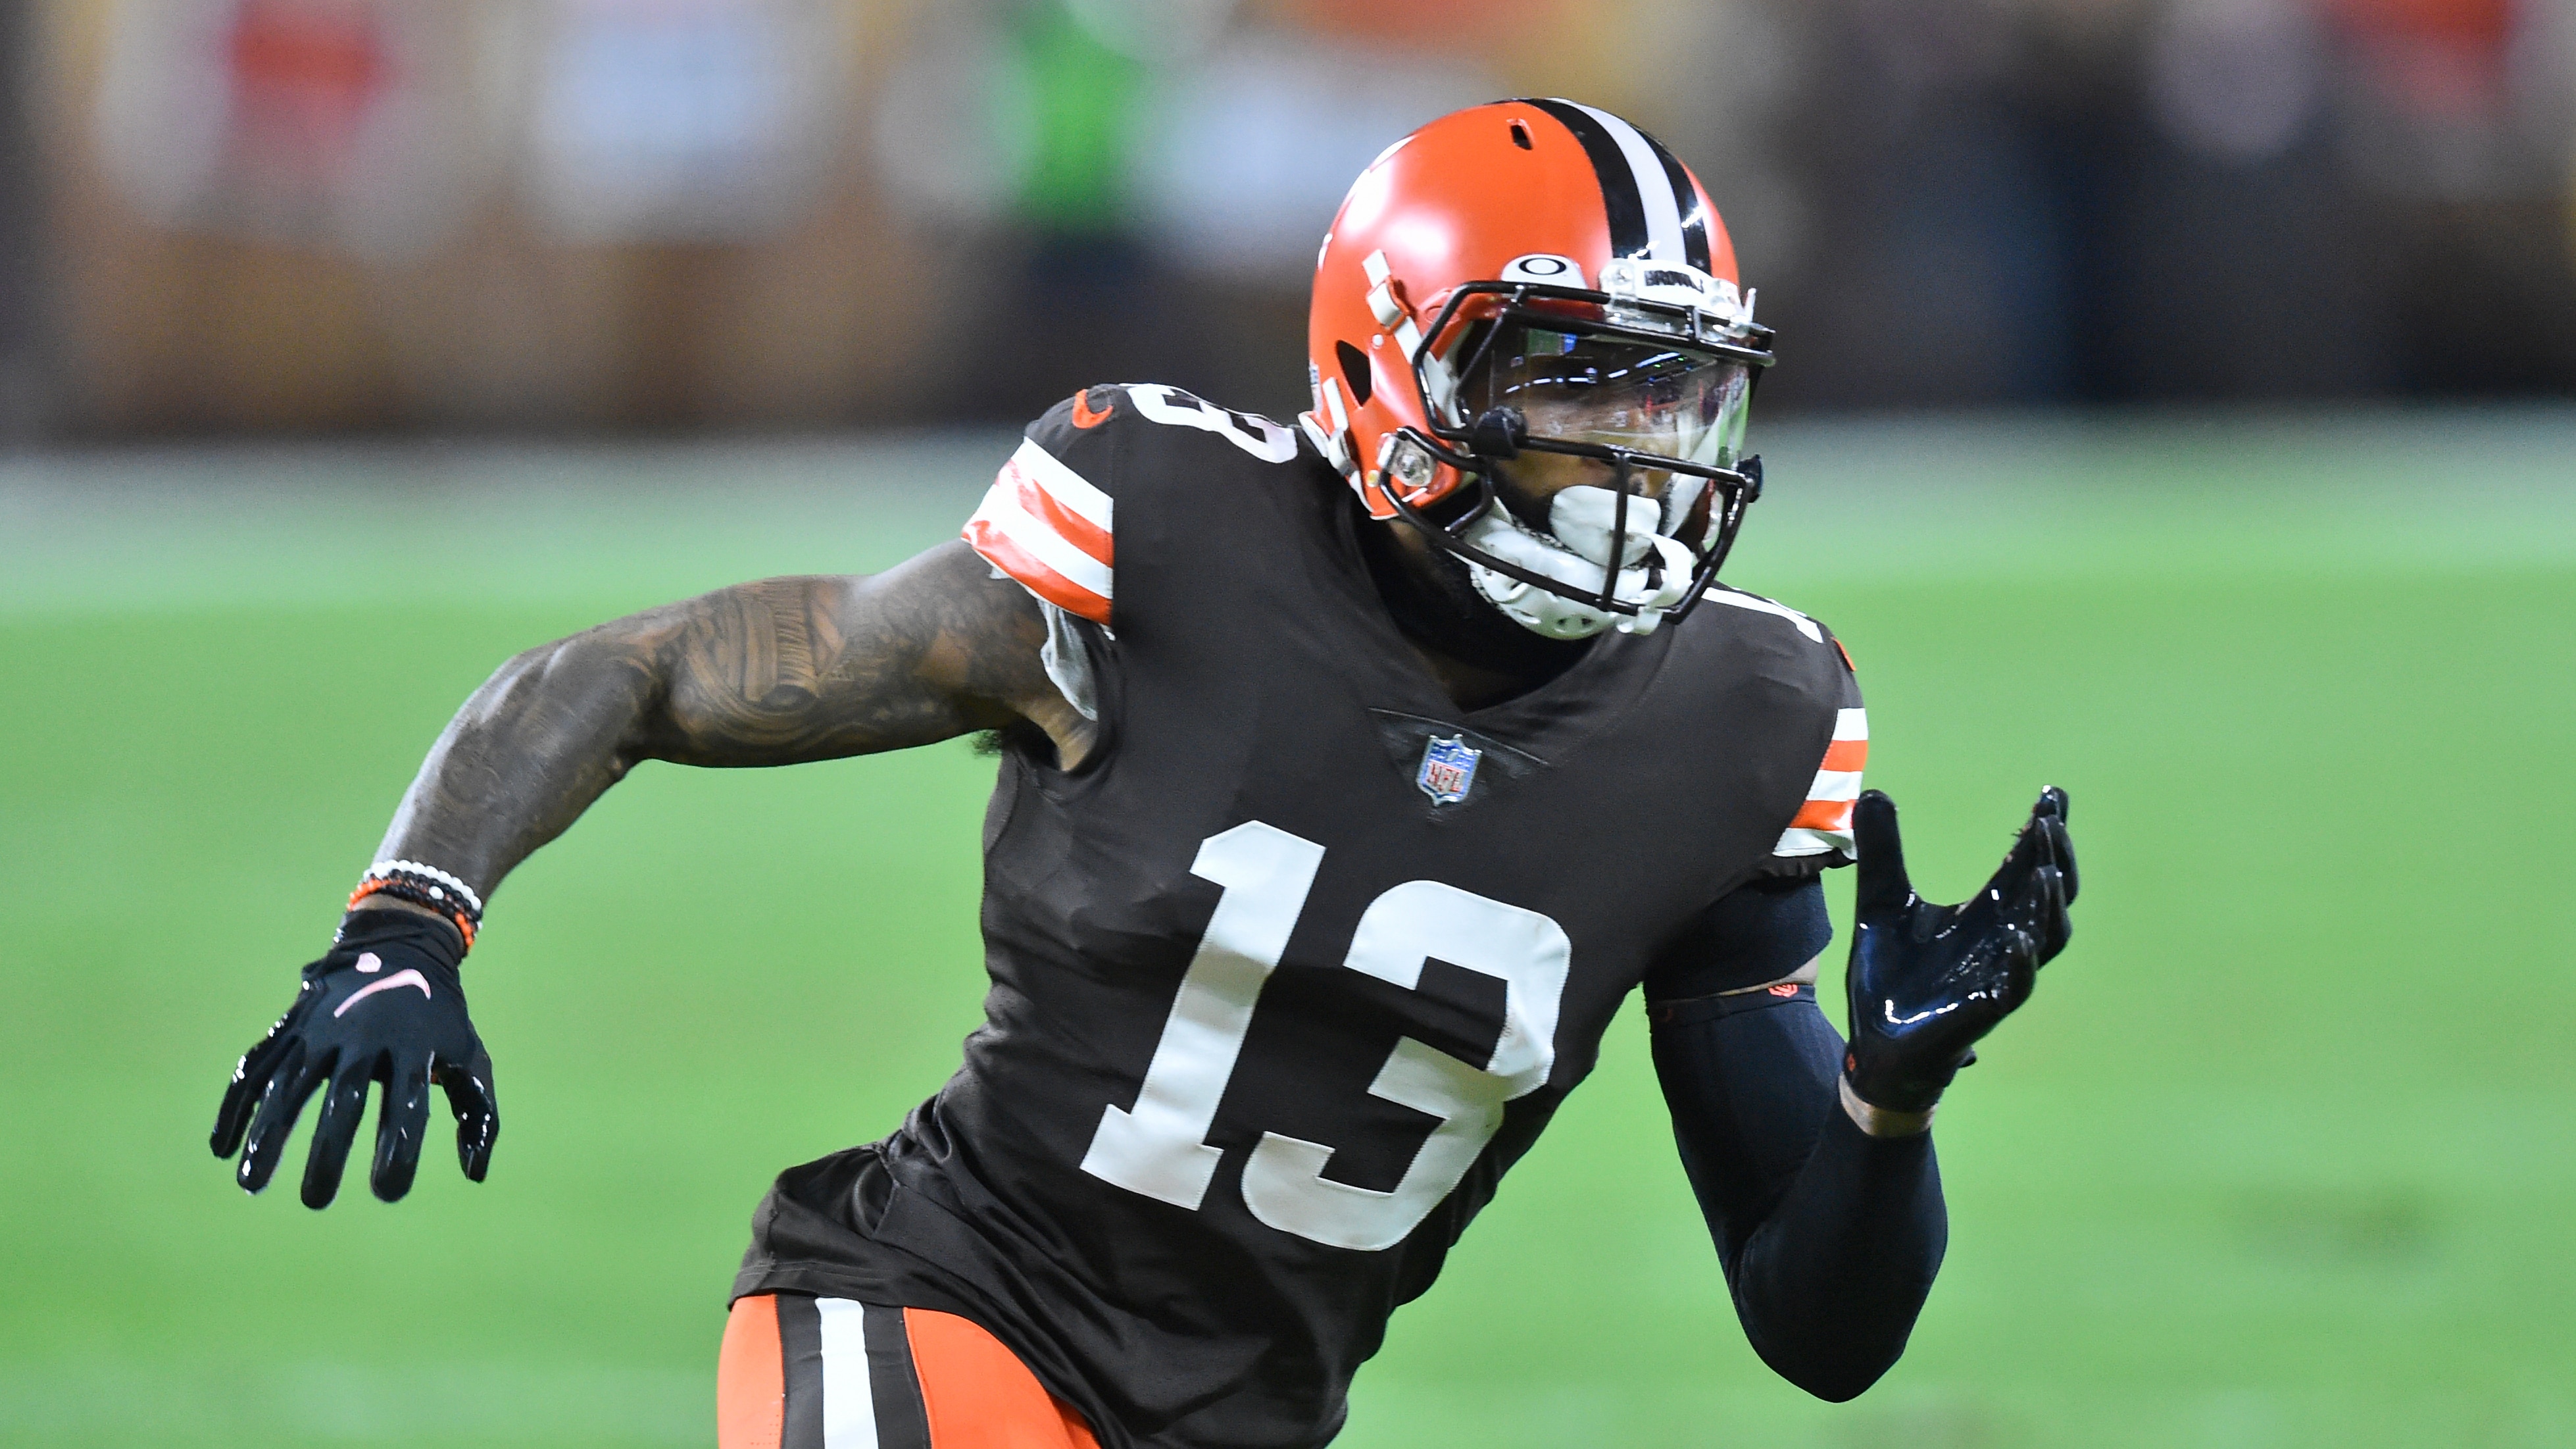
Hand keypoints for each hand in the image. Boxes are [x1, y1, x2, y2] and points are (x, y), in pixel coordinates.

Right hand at [211, 909, 497, 1206]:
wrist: (402, 944)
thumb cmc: (440, 1018)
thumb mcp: (471, 1055)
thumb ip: (478, 1114)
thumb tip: (475, 1175)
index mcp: (416, 1046)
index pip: (408, 1105)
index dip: (399, 1149)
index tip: (388, 1193)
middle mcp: (366, 1036)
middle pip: (344, 1098)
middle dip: (327, 1151)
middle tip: (316, 1201)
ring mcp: (322, 1028)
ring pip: (290, 1083)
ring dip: (268, 1134)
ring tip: (252, 1184)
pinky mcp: (291, 1024)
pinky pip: (257, 1067)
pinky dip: (235, 1106)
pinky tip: (222, 1149)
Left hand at [1843, 787, 2075, 1114]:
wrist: (1874, 1042)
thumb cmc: (1891, 977)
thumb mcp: (1880, 902)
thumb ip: (1883, 850)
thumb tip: (1873, 791)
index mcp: (1984, 914)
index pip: (2024, 866)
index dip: (2042, 833)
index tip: (2052, 794)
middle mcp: (2001, 941)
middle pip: (2049, 895)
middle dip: (2055, 858)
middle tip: (2050, 820)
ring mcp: (1996, 976)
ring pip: (2045, 939)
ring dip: (2048, 906)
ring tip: (2045, 870)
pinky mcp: (1981, 1011)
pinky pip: (2013, 988)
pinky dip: (2019, 964)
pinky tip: (2019, 939)